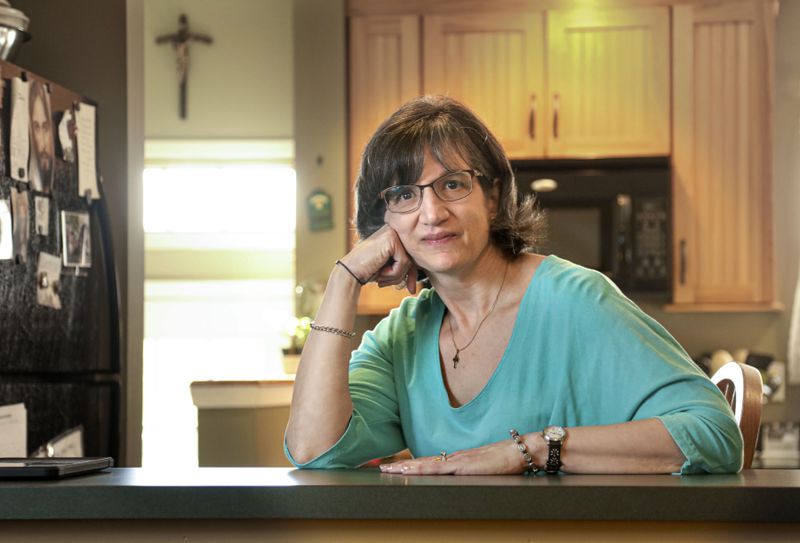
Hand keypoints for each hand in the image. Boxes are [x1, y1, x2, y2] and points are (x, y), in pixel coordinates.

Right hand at [340, 225, 417, 293]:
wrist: (351, 272)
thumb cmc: (368, 270)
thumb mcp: (391, 268)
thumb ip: (404, 268)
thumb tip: (417, 283)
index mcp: (395, 235)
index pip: (411, 255)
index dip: (411, 274)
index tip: (411, 288)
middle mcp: (395, 230)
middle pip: (412, 258)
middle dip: (404, 276)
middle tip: (389, 284)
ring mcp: (393, 233)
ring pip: (409, 261)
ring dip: (396, 275)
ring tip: (381, 276)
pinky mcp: (392, 239)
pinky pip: (404, 261)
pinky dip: (394, 272)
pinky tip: (380, 271)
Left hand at [378, 439, 522, 475]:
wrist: (521, 450)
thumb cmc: (506, 460)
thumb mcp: (485, 469)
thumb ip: (472, 472)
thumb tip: (461, 478)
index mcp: (458, 459)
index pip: (430, 462)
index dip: (412, 465)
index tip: (396, 467)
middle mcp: (455, 458)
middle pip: (423, 462)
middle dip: (402, 466)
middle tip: (383, 468)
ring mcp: (459, 461)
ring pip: (427, 464)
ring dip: (407, 467)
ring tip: (390, 469)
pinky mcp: (465, 466)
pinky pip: (440, 468)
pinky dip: (424, 469)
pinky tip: (414, 471)